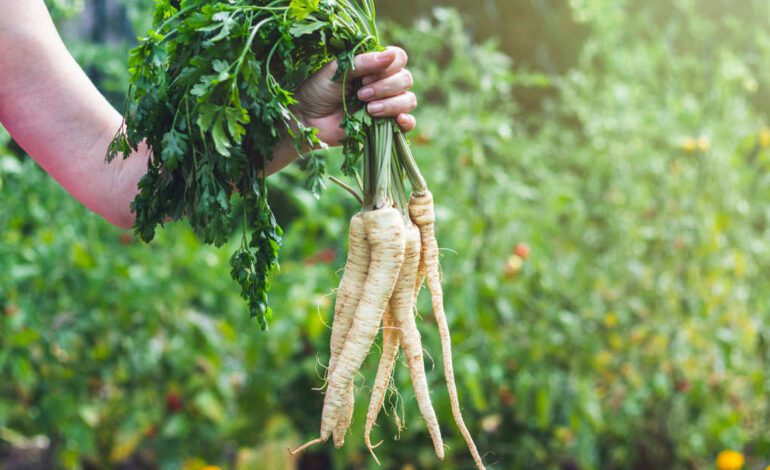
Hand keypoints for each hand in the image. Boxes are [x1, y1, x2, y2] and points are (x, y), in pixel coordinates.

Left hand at [294, 46, 416, 145]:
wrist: (307, 120)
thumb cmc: (318, 91)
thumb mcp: (337, 71)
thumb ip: (363, 62)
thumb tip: (391, 55)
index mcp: (373, 66)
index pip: (398, 58)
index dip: (389, 67)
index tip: (365, 77)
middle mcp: (383, 83)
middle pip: (405, 79)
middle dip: (386, 87)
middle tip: (361, 94)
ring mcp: (386, 105)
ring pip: (408, 99)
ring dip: (391, 104)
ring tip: (369, 109)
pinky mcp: (385, 126)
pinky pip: (409, 123)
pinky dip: (408, 121)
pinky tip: (397, 121)